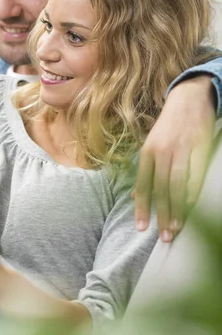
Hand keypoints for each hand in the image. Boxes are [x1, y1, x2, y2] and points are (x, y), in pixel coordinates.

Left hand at [135, 76, 215, 241]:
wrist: (189, 97)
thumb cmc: (168, 126)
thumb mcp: (151, 145)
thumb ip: (145, 171)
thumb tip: (135, 196)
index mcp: (147, 152)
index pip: (143, 185)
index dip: (142, 208)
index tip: (142, 228)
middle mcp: (161, 152)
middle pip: (160, 189)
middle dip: (162, 215)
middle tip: (164, 236)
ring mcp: (181, 150)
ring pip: (177, 185)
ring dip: (177, 209)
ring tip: (177, 228)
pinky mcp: (199, 147)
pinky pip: (196, 175)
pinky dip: (193, 194)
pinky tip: (192, 208)